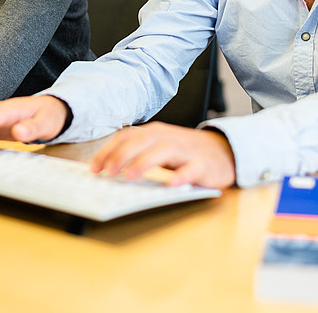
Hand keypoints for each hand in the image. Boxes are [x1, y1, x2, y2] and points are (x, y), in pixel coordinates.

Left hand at [90, 123, 236, 188]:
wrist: (223, 152)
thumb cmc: (184, 152)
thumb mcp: (158, 147)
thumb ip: (137, 153)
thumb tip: (106, 168)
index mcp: (154, 133)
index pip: (126, 137)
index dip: (109, 151)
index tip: (94, 168)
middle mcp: (168, 138)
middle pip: (141, 142)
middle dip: (122, 156)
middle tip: (108, 173)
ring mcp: (186, 150)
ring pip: (163, 151)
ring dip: (145, 163)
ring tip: (130, 176)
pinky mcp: (203, 164)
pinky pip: (192, 168)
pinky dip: (182, 175)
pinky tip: (172, 184)